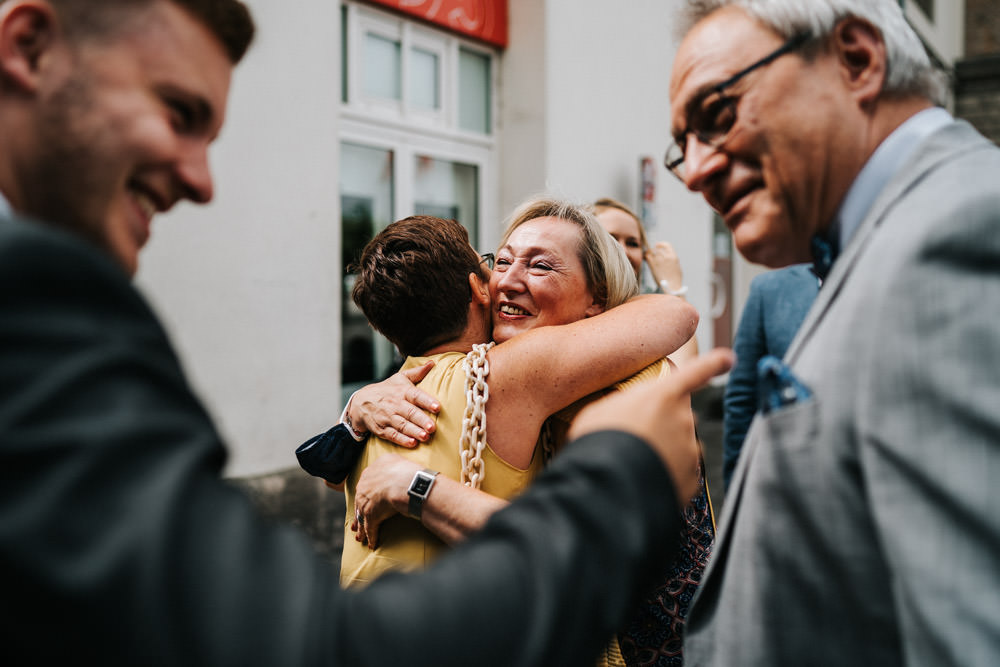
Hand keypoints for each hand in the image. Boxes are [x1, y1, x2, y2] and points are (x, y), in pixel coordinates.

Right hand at [349, 361, 440, 447]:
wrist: (361, 403)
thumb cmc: (386, 390)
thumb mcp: (399, 378)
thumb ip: (417, 372)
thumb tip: (432, 363)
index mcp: (402, 391)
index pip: (416, 395)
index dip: (427, 401)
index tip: (437, 407)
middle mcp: (395, 404)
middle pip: (410, 412)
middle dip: (421, 420)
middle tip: (432, 427)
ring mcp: (387, 417)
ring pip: (402, 425)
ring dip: (414, 431)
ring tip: (425, 437)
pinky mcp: (382, 429)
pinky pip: (393, 435)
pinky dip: (402, 440)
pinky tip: (412, 443)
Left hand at [352, 454, 419, 548]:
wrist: (406, 483)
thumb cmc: (407, 471)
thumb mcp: (396, 460)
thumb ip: (390, 464)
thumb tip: (394, 466)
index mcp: (370, 472)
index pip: (365, 485)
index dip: (365, 494)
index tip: (363, 500)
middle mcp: (364, 486)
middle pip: (359, 502)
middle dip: (358, 513)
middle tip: (356, 524)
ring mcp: (365, 502)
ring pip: (361, 518)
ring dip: (361, 529)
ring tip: (360, 538)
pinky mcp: (371, 516)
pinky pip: (370, 529)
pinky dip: (371, 537)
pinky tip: (372, 544)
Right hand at [568, 348, 733, 503]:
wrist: (608, 486)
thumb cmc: (599, 441)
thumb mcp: (602, 410)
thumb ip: (625, 404)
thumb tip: (629, 410)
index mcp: (664, 395)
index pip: (696, 372)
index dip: (713, 364)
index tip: (728, 359)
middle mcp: (684, 419)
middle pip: (678, 415)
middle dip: (663, 423)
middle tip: (633, 436)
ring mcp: (690, 450)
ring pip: (680, 445)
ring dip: (663, 450)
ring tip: (633, 461)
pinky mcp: (691, 479)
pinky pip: (679, 471)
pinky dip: (665, 474)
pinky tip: (641, 478)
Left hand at [645, 241, 683, 292]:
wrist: (672, 286)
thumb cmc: (675, 279)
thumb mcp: (677, 266)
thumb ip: (671, 259)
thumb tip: (666, 256)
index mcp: (674, 256)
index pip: (667, 245)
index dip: (661, 244)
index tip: (657, 245)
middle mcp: (666, 256)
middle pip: (658, 249)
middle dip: (654, 250)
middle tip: (651, 252)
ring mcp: (659, 260)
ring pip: (652, 252)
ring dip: (649, 253)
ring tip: (648, 255)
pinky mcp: (653, 265)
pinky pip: (647, 256)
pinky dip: (646, 255)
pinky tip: (645, 258)